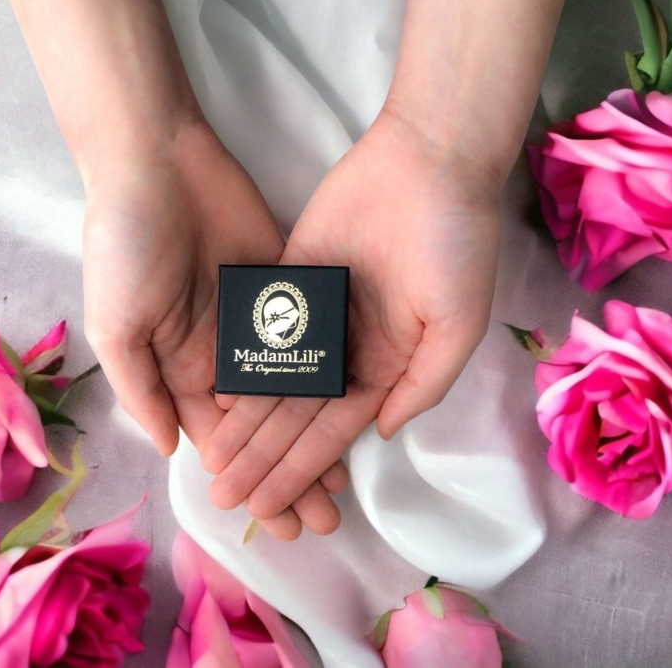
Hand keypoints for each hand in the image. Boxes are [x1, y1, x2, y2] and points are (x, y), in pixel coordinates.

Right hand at [82, 122, 342, 539]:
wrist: (160, 165)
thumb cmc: (126, 246)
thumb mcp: (118, 323)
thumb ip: (142, 387)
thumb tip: (169, 449)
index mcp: (183, 368)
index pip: (223, 441)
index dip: (251, 481)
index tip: (279, 524)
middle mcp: (227, 352)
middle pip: (268, 425)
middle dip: (293, 470)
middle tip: (326, 518)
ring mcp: (262, 319)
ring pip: (298, 388)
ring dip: (318, 431)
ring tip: (347, 478)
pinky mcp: (290, 285)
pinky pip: (315, 336)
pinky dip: (333, 373)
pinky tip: (359, 405)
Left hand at [204, 109, 501, 526]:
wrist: (428, 164)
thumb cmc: (454, 246)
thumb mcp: (458, 324)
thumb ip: (424, 384)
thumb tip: (382, 433)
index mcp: (388, 364)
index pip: (336, 430)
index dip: (303, 469)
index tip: (270, 507)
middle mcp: (349, 346)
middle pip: (299, 414)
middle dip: (265, 457)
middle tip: (227, 497)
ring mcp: (319, 313)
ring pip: (275, 378)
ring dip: (246, 421)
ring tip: (213, 461)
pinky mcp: (291, 277)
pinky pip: (262, 328)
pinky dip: (241, 361)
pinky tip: (215, 396)